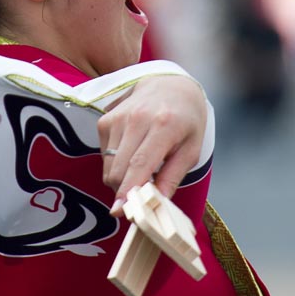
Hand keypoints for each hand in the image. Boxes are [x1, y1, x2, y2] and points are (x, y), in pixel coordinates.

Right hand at [96, 75, 207, 214]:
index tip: (120, 211)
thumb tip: (157, 203)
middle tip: (139, 198)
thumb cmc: (187, 119)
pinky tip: (130, 155)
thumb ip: (173, 176)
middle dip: (123, 191)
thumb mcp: (191, 149)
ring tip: (138, 173)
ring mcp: (117, 116)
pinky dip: (113, 163)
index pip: (140, 164)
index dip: (128, 190)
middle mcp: (137, 119)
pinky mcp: (105, 118)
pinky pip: (102, 153)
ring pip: (107, 164)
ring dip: (118, 178)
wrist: (171, 84)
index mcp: (163, 126)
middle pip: (118, 168)